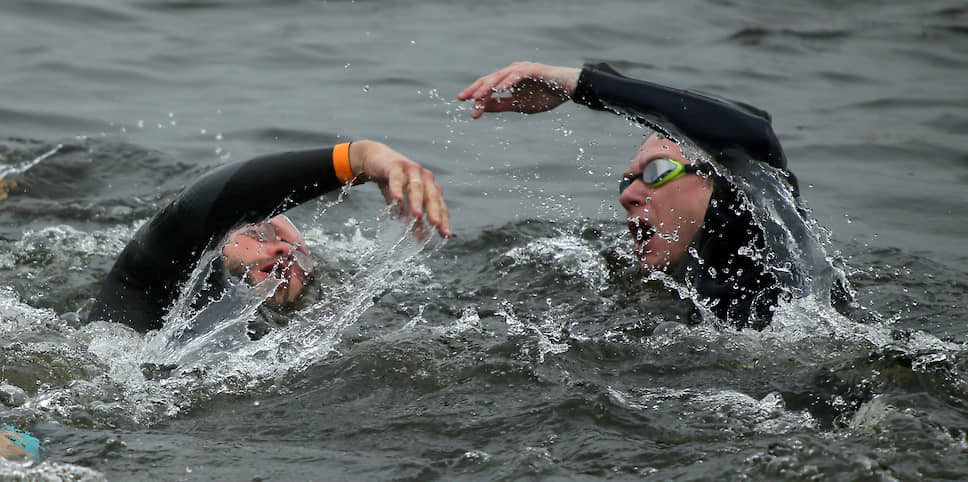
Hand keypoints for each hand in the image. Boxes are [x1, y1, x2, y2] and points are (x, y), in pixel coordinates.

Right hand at [349, 140, 451, 237]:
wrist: (376, 159)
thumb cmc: (393, 182)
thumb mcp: (403, 202)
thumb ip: (412, 217)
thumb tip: (420, 237)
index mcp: (430, 187)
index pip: (439, 205)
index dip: (444, 220)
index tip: (445, 235)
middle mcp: (425, 178)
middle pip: (431, 196)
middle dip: (435, 211)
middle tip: (436, 225)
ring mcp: (411, 170)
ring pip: (416, 187)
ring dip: (417, 202)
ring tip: (417, 215)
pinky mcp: (395, 166)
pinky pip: (396, 179)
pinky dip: (397, 189)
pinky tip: (397, 198)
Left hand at [457, 62, 581, 118]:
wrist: (568, 89)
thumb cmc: (546, 96)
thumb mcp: (519, 105)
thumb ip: (501, 105)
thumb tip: (482, 107)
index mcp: (508, 79)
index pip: (487, 86)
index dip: (476, 95)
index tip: (465, 105)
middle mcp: (512, 72)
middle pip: (489, 80)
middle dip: (476, 91)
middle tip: (464, 100)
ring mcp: (521, 69)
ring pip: (499, 77)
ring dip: (488, 87)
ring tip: (478, 97)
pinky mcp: (532, 69)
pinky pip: (517, 75)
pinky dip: (508, 82)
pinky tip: (500, 89)